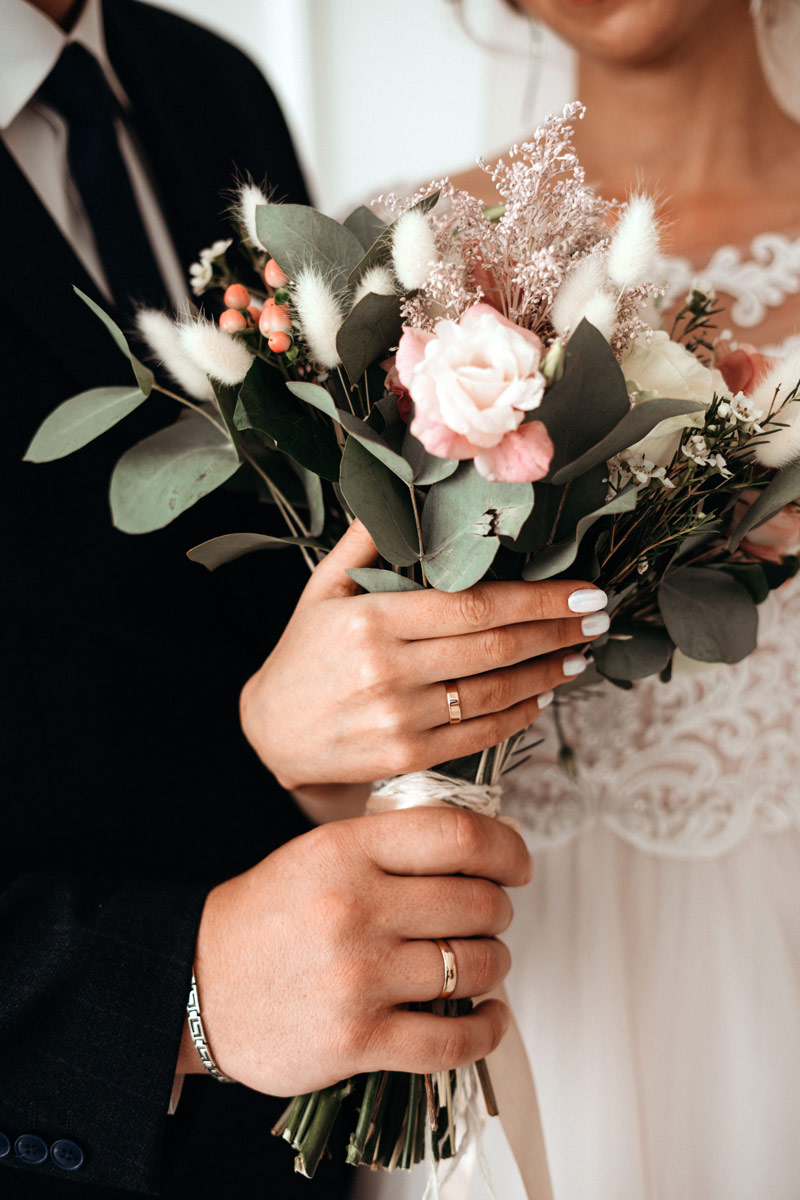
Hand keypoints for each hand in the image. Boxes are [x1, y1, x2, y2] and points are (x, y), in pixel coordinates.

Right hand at [180, 807, 530, 1094]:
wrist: (195, 985)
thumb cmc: (265, 917)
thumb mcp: (318, 853)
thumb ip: (390, 845)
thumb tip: (480, 848)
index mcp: (346, 850)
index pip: (457, 834)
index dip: (506, 848)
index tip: (517, 864)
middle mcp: (355, 907)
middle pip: (476, 901)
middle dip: (498, 911)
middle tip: (489, 917)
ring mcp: (358, 976)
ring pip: (474, 965)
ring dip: (494, 965)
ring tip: (482, 963)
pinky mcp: (358, 1040)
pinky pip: (453, 1039)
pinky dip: (487, 1029)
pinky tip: (489, 1016)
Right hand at [241, 520, 607, 792]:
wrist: (268, 734)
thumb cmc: (303, 654)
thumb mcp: (322, 588)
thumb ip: (366, 541)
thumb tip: (406, 484)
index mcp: (373, 620)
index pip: (474, 604)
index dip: (538, 599)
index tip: (583, 590)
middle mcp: (389, 671)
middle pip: (496, 646)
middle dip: (558, 630)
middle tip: (599, 617)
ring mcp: (401, 720)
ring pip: (496, 693)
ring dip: (548, 672)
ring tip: (579, 654)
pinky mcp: (408, 758)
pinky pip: (480, 735)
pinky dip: (520, 715)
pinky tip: (542, 697)